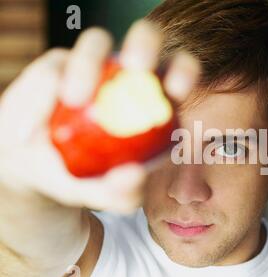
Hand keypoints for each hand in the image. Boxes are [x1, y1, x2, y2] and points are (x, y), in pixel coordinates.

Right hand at [0, 20, 198, 212]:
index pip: (177, 72)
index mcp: (153, 100)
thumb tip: (134, 175)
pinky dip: (46, 92)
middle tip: (137, 69)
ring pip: (96, 42)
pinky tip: (34, 128)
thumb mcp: (107, 194)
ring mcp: (91, 67)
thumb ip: (123, 193)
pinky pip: (53, 68)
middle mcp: (125, 76)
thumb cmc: (86, 177)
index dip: (184, 72)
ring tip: (74, 98)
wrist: (38, 170)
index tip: (176, 91)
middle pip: (145, 40)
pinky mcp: (56, 67)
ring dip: (89, 63)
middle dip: (145, 46)